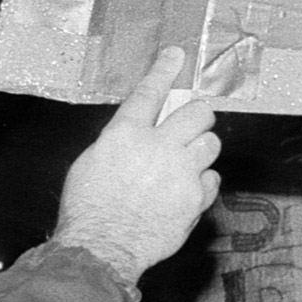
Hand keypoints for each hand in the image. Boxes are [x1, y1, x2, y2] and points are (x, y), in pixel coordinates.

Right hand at [52, 45, 221, 284]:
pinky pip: (212, 178)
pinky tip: (186, 190)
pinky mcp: (196, 197)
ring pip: (211, 143)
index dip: (165, 71)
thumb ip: (121, 142)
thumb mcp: (92, 162)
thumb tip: (139, 133)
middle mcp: (157, 147)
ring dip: (202, 148)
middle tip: (193, 125)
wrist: (102, 245)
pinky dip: (203, 182)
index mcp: (125, 135)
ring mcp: (181, 171)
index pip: (149, 93)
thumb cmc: (89, 207)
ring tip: (187, 162)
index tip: (177, 56)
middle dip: (198, 116)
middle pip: (198, 113)